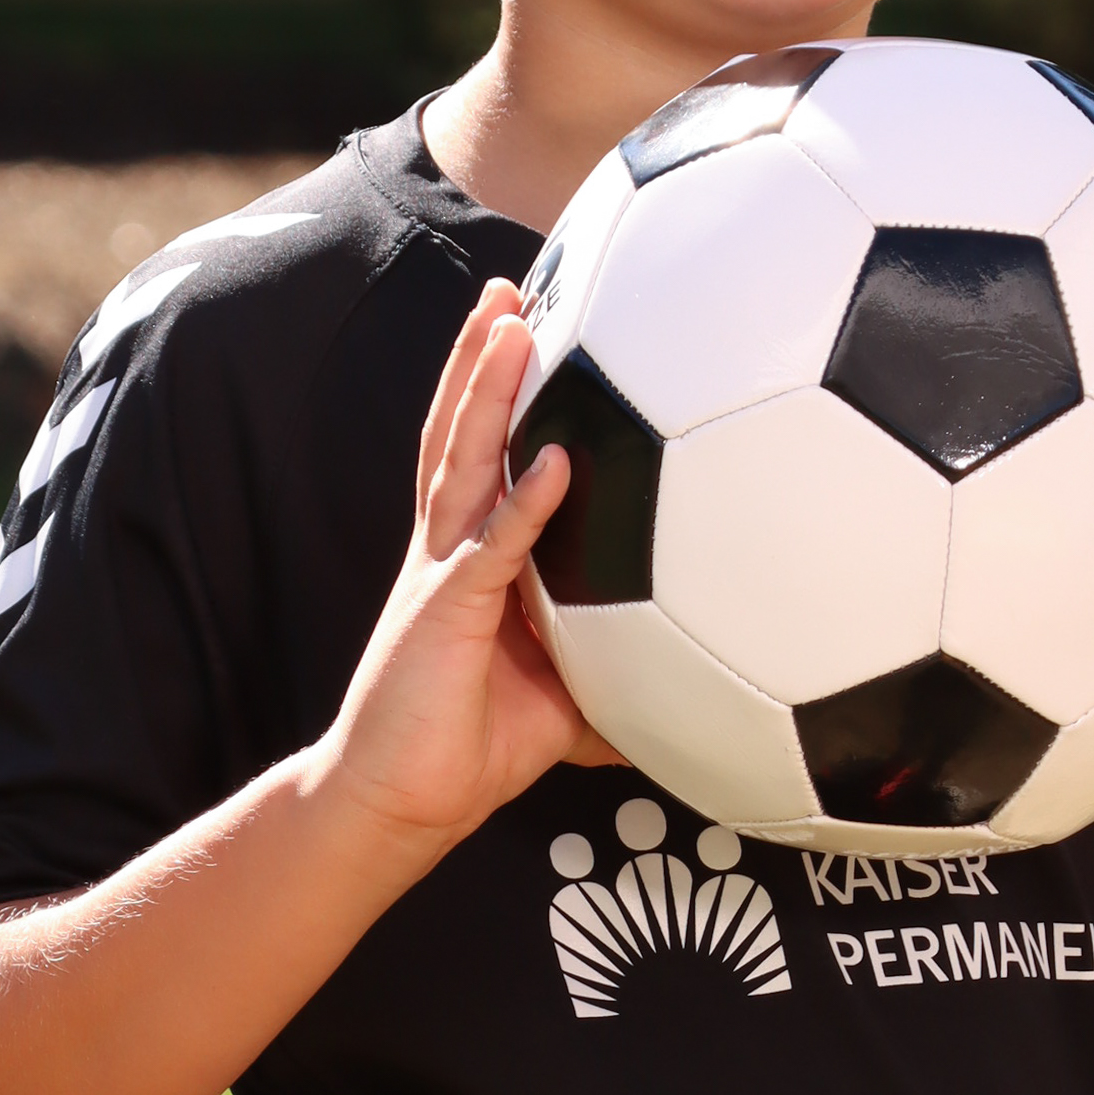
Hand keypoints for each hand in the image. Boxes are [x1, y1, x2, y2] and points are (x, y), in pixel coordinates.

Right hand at [314, 280, 621, 850]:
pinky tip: (555, 458)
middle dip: (481, 361)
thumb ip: (618, 672)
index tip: (526, 329)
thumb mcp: (565, 700)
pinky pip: (492, 548)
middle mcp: (450, 550)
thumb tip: (694, 687)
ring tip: (513, 326)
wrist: (399, 804)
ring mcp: (442, 575)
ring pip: (464, 463)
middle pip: (460, 433)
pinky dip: (526, 502)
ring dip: (488, 394)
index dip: (496, 394)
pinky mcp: (445, 613)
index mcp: (471, 559)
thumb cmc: (467, 749)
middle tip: (508, 290)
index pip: (483, 457)